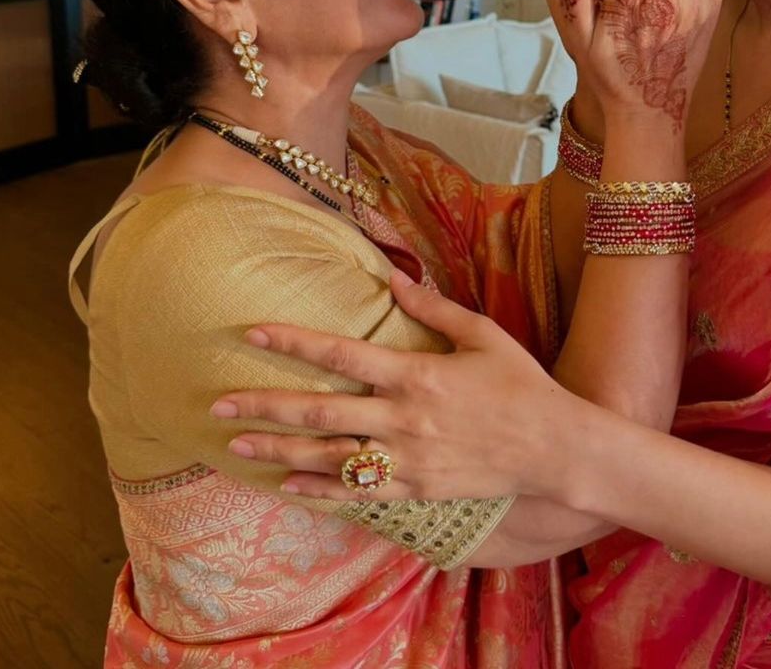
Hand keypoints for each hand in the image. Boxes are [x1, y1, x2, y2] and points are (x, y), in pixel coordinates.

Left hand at [210, 272, 574, 501]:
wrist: (553, 448)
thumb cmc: (520, 384)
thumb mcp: (482, 335)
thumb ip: (433, 308)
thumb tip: (394, 276)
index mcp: (416, 375)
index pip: (342, 354)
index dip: (294, 342)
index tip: (254, 332)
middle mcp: (402, 419)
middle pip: (320, 410)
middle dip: (265, 403)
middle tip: (218, 401)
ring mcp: (406, 460)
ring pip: (328, 455)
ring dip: (279, 448)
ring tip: (237, 442)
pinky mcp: (415, 491)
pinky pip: (357, 494)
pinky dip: (318, 491)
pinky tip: (286, 485)